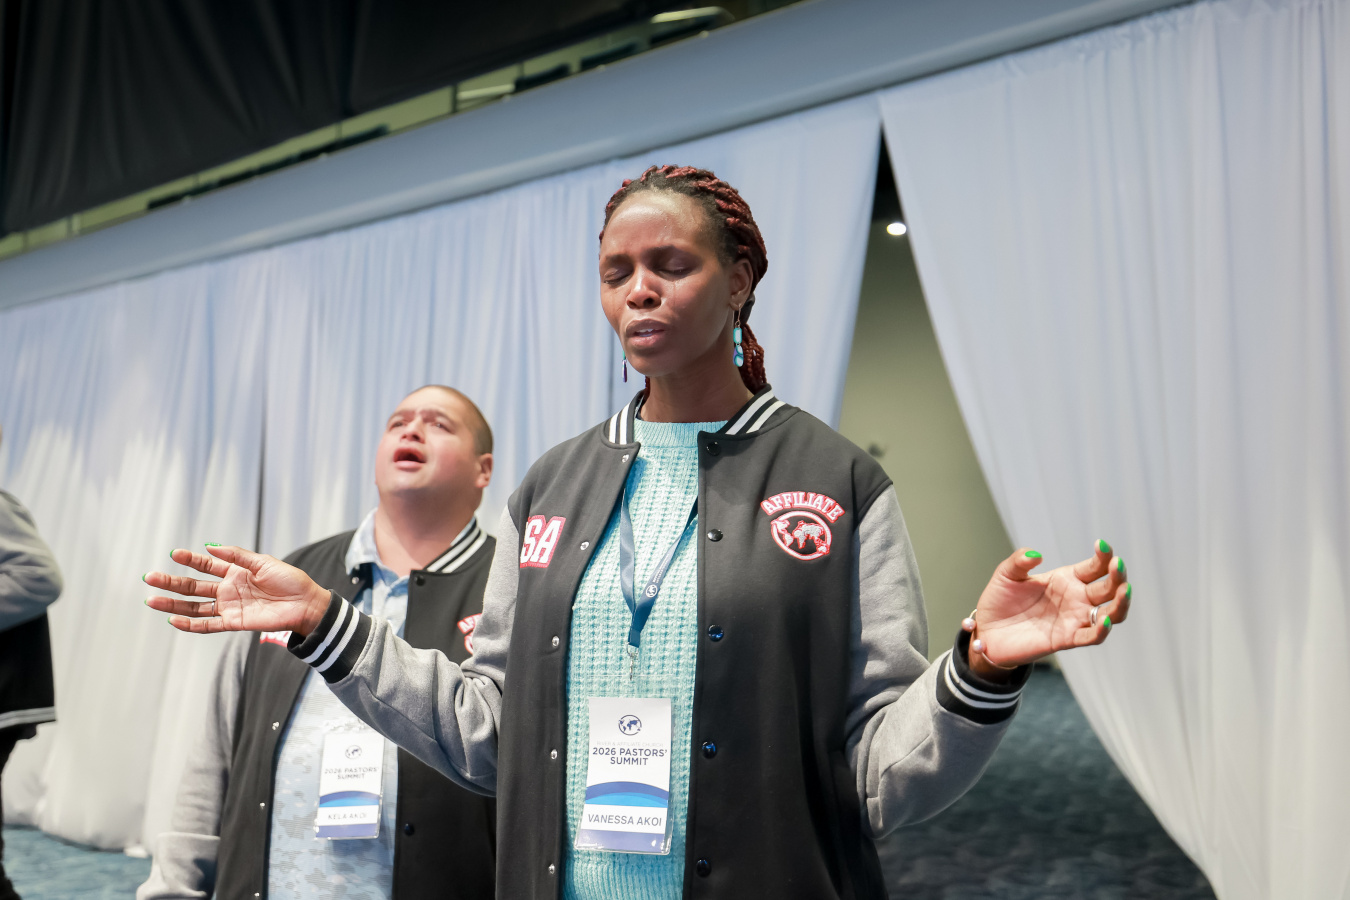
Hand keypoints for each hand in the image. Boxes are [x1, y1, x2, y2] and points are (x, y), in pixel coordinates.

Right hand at [144, 545, 330, 636]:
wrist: (306, 603)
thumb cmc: (290, 581)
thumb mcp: (264, 562)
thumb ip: (237, 555)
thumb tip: (210, 547)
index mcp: (235, 572)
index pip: (206, 565)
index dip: (190, 560)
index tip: (173, 554)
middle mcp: (228, 589)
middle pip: (193, 586)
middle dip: (171, 582)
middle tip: (149, 578)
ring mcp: (229, 606)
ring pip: (194, 607)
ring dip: (173, 605)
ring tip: (152, 600)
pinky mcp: (234, 622)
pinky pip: (208, 625)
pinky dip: (190, 624)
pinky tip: (173, 620)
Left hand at [967, 540, 1130, 674]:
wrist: (988, 630)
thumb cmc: (1000, 600)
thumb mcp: (1007, 575)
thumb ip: (1019, 561)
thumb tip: (1036, 554)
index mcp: (1067, 579)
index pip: (1095, 567)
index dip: (1103, 556)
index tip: (1102, 545)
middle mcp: (1076, 599)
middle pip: (1108, 588)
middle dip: (1118, 576)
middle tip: (1118, 565)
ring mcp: (1074, 619)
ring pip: (1110, 613)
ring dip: (1120, 603)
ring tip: (1124, 591)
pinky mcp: (1066, 639)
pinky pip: (1091, 636)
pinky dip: (1101, 630)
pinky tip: (1105, 620)